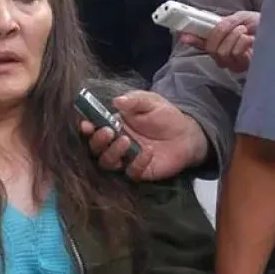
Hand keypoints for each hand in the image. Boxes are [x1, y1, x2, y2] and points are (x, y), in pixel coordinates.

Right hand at [79, 91, 207, 180]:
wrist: (188, 133)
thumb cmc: (165, 115)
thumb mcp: (150, 101)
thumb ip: (133, 100)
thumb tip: (116, 101)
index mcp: (113, 125)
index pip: (92, 129)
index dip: (86, 128)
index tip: (86, 124)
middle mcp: (115, 143)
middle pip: (95, 149)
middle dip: (97, 141)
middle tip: (108, 131)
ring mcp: (125, 159)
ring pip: (107, 163)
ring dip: (112, 153)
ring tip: (126, 140)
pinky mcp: (139, 171)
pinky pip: (130, 172)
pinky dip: (136, 163)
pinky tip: (148, 152)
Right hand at [179, 11, 259, 72]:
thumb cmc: (259, 25)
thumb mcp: (238, 18)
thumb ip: (222, 23)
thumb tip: (210, 25)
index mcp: (220, 41)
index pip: (200, 42)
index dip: (190, 39)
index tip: (182, 35)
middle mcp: (223, 55)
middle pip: (210, 48)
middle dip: (221, 33)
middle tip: (234, 25)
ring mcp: (232, 63)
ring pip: (222, 52)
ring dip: (234, 36)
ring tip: (245, 32)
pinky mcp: (243, 67)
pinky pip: (235, 54)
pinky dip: (242, 42)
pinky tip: (250, 40)